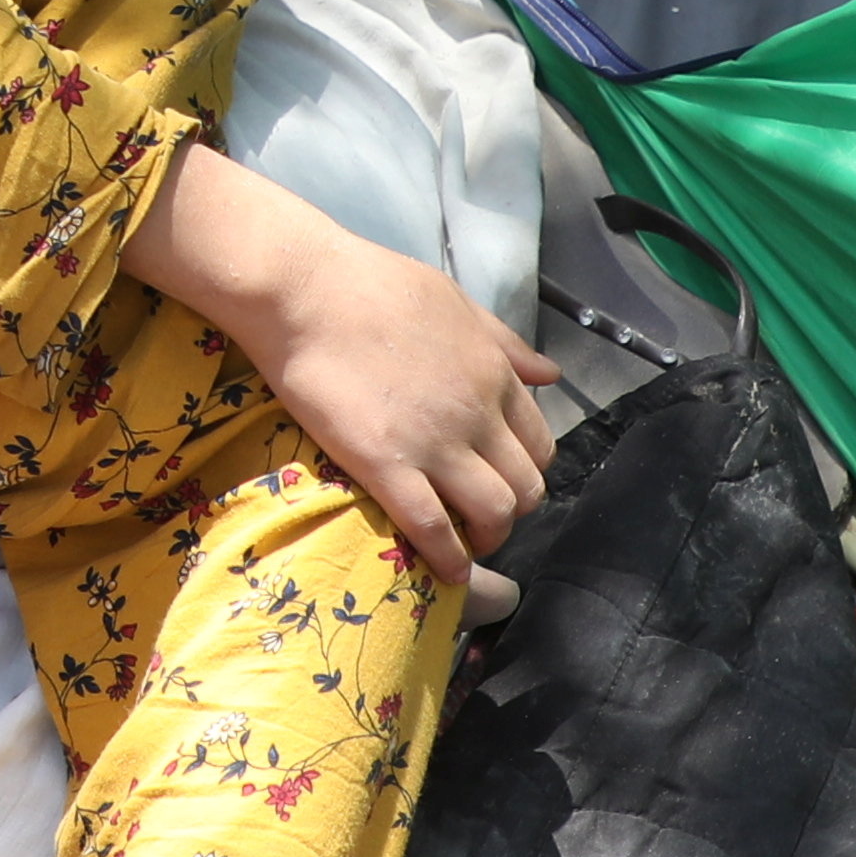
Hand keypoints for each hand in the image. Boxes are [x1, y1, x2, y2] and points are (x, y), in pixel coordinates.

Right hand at [254, 234, 562, 582]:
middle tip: (482, 518)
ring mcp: (435, 443)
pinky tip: (447, 571)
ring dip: (488, 539)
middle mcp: (477, 414)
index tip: (500, 481)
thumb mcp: (455, 302)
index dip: (524, 473)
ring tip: (467, 545)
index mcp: (495, 374)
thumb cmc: (372, 285)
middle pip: (526, 487)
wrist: (306, 290)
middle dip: (512, 512)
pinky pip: (435, 528)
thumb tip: (550, 374)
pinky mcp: (387, 465)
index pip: (539, 445)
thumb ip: (505, 343)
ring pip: (494, 513)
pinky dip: (450, 559)